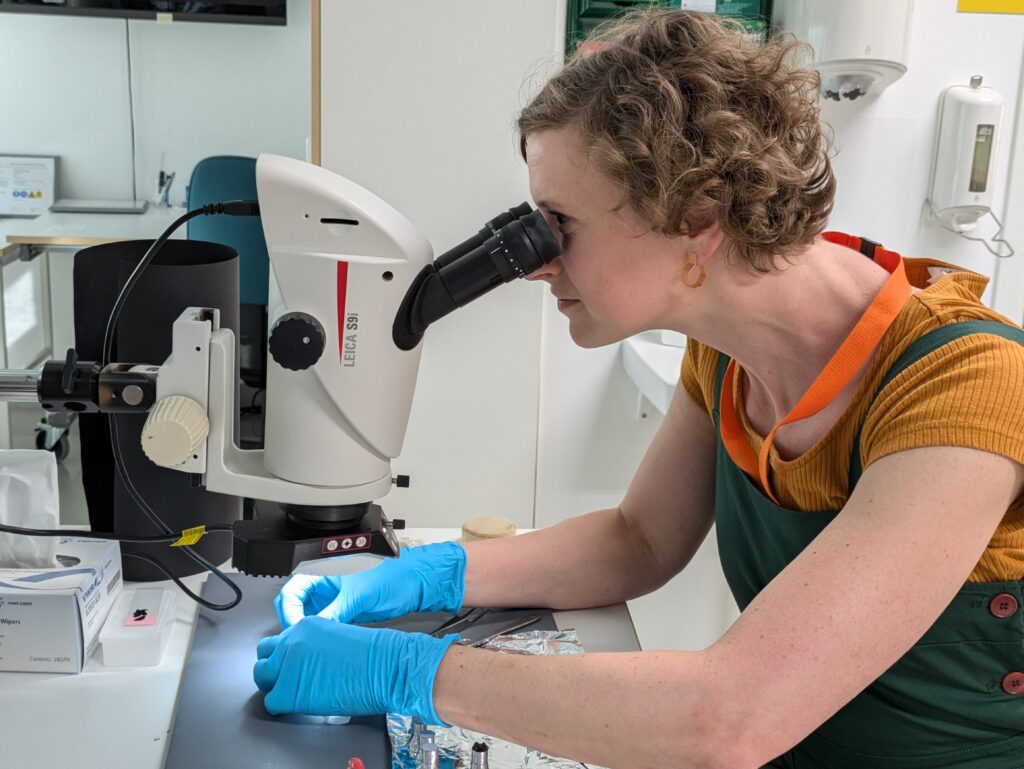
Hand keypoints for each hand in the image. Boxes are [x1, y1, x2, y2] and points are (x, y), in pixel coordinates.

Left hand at [253, 617, 457, 723]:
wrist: (386, 666)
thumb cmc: (373, 654)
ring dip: (274, 685)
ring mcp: (287, 665)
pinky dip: (282, 706)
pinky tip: (300, 705)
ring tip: (292, 692)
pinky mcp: (288, 690)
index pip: (278, 640)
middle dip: (272, 667)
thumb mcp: (337, 636)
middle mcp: (290, 641)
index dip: (285, 655)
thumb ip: (315, 644)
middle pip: (263, 655)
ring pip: (261, 676)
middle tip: (287, 679)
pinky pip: (272, 702)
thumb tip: (308, 660)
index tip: (294, 665)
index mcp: (304, 625)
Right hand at [275, 541, 466, 627]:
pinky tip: (324, 644)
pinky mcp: (343, 610)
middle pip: (295, 605)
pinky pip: (324, 623)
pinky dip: (321, 633)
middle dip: (294, 623)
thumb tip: (313, 631)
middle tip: (300, 640)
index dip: (288, 611)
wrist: (415, 582)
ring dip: (307, 630)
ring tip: (311, 645)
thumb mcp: (358, 596)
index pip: (291, 592)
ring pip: (308, 616)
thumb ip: (334, 612)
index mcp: (323, 570)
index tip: (294, 630)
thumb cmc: (392, 576)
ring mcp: (333, 597)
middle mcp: (324, 583)